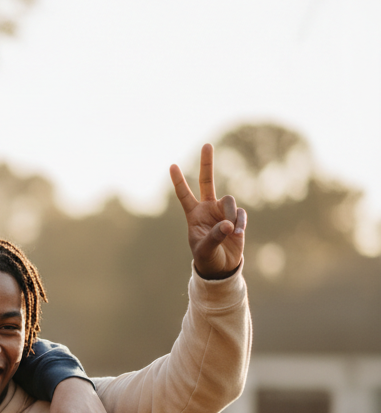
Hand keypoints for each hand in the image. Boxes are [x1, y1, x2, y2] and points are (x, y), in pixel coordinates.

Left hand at [170, 144, 246, 278]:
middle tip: (207, 145)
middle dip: (207, 164)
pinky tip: (237, 233)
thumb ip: (214, 237)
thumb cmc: (206, 258)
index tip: (172, 165)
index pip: (184, 195)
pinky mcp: (237, 218)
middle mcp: (207, 209)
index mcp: (193, 214)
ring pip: (229, 201)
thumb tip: (227, 225)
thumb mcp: (205, 250)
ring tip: (230, 233)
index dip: (178, 181)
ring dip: (231, 215)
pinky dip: (240, 223)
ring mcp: (222, 211)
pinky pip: (241, 214)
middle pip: (207, 181)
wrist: (221, 267)